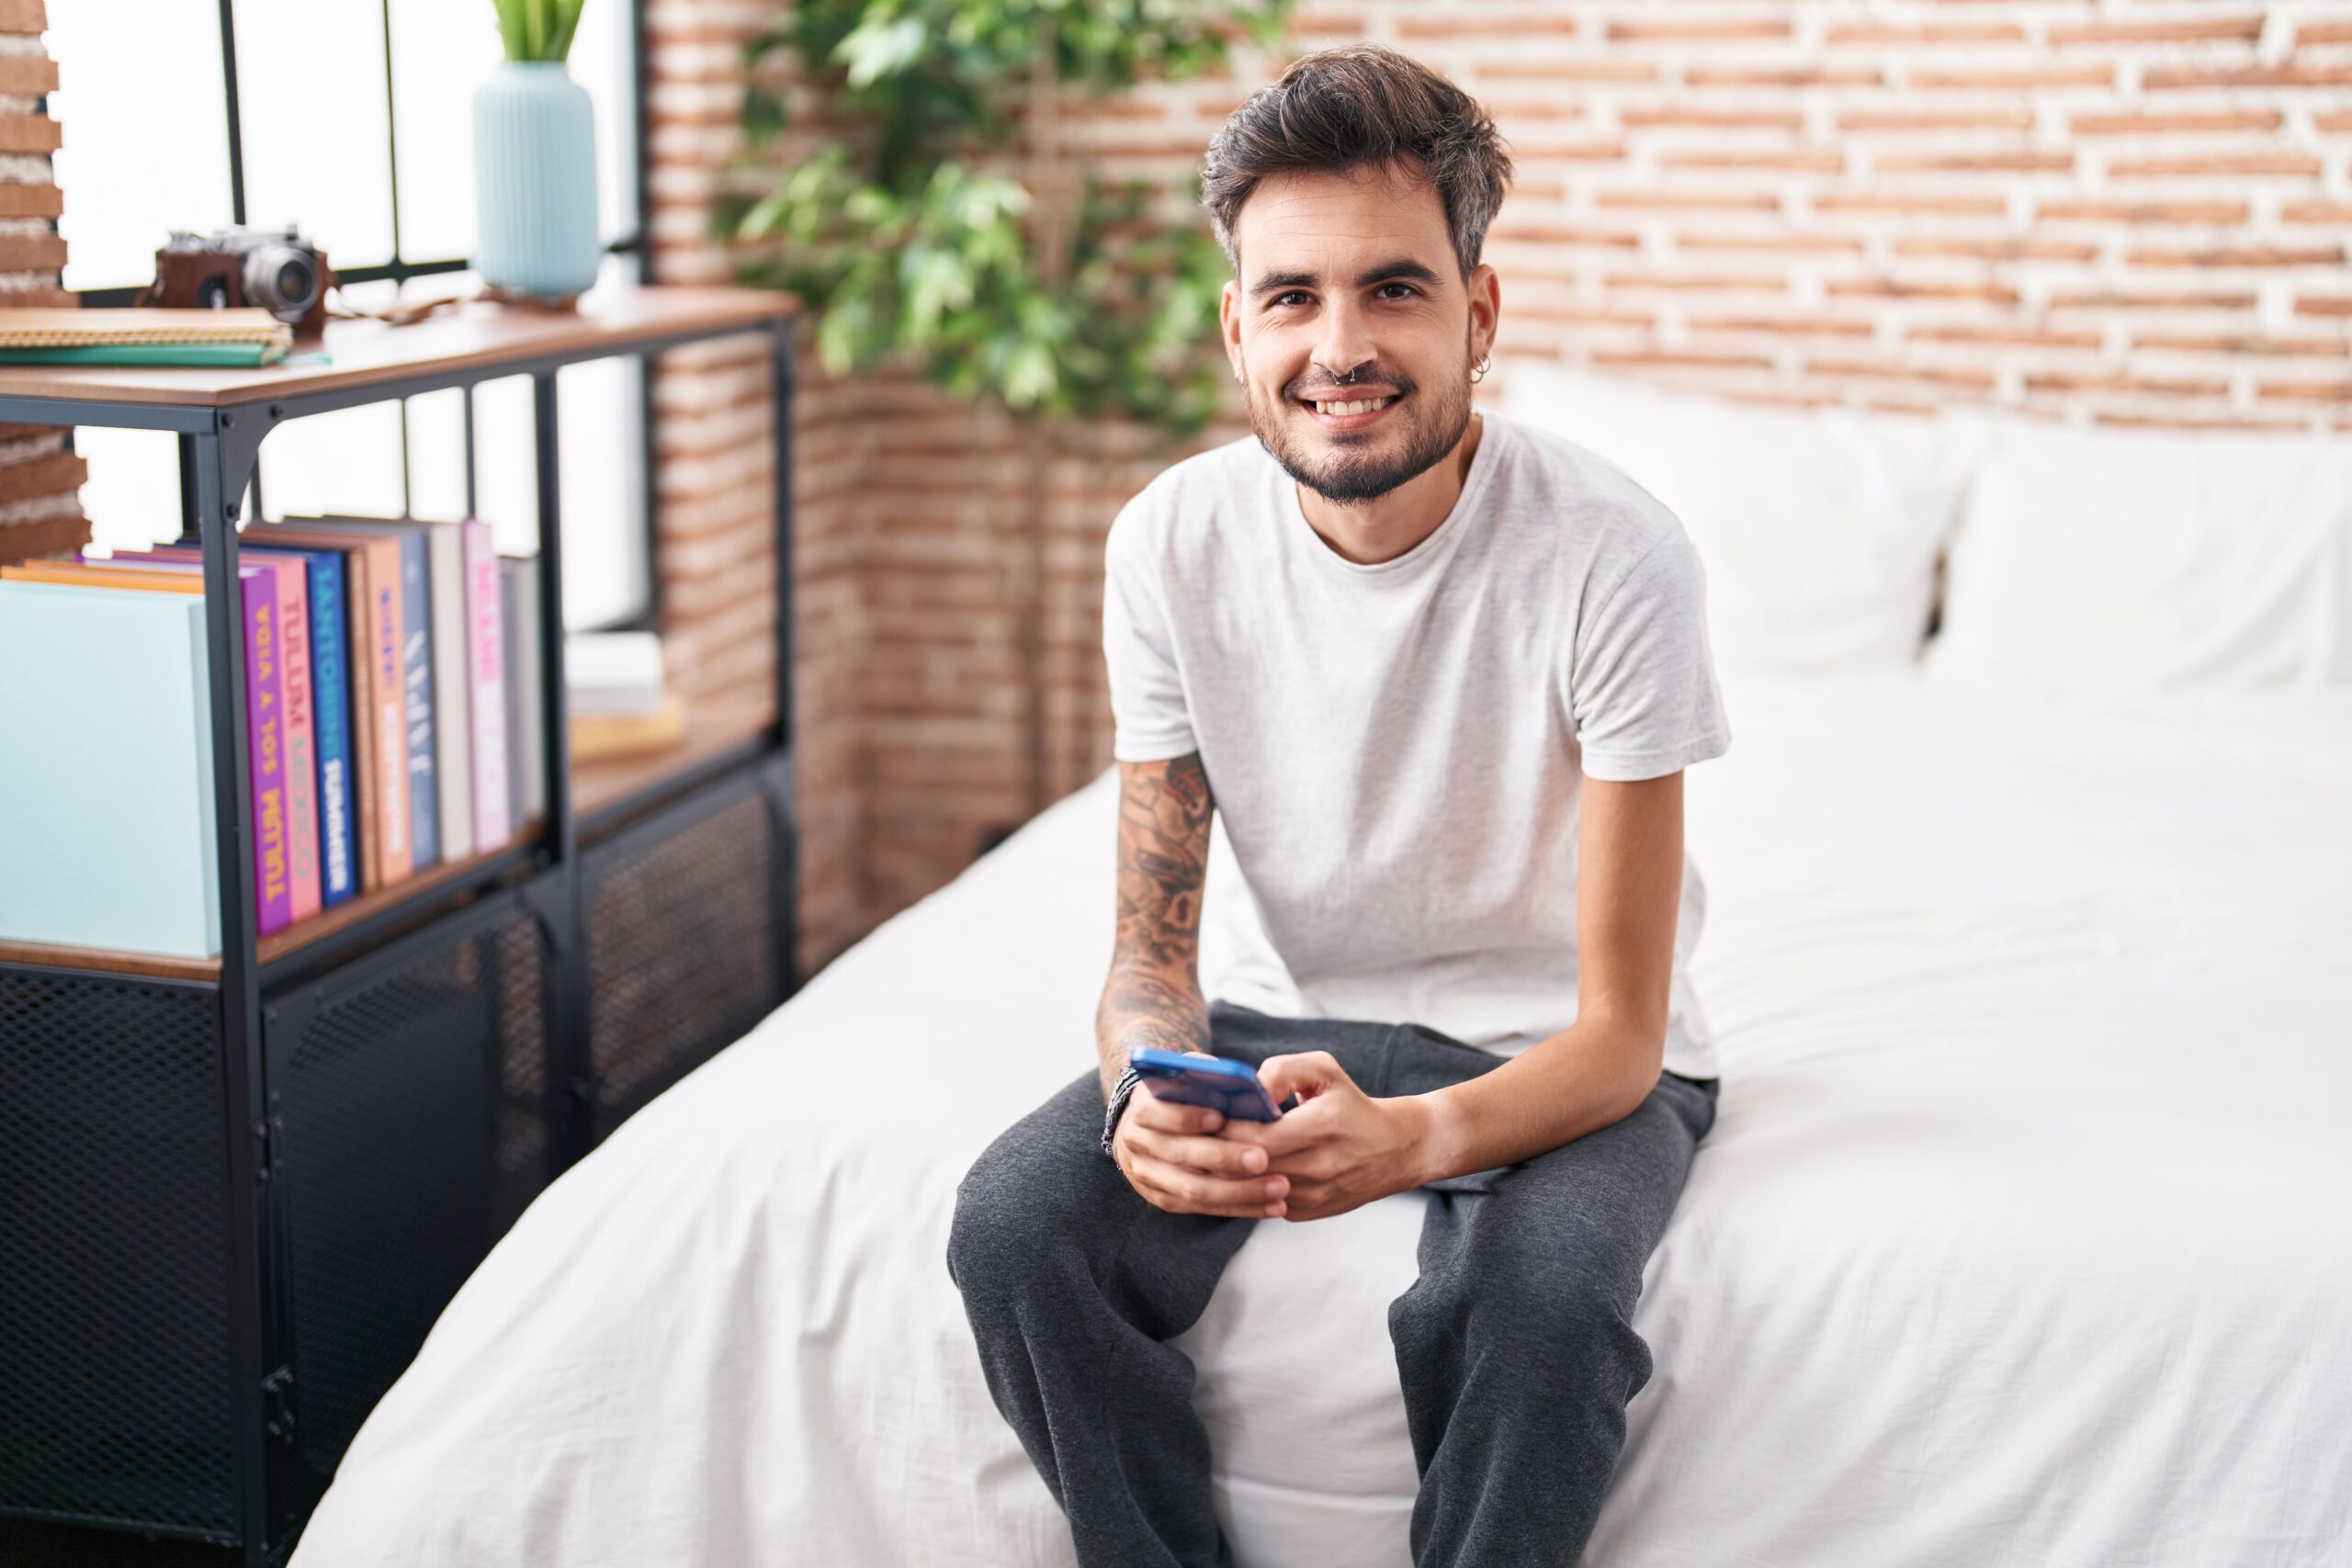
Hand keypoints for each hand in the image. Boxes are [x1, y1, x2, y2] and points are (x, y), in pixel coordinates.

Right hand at [1112, 1053, 1292, 1218]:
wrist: (1153, 1126)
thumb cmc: (1184, 1096)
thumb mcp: (1188, 1078)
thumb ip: (1207, 1077)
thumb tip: (1240, 1084)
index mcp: (1143, 1107)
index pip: (1155, 1113)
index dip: (1187, 1116)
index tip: (1220, 1118)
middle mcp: (1139, 1143)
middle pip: (1180, 1155)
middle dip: (1224, 1158)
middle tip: (1262, 1158)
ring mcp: (1149, 1176)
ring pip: (1195, 1190)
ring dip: (1240, 1191)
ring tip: (1280, 1187)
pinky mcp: (1167, 1199)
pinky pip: (1206, 1209)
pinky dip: (1243, 1207)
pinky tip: (1275, 1205)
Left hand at [1217, 1051, 1434, 1221]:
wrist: (1394, 1149)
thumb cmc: (1352, 1105)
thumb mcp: (1324, 1071)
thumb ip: (1282, 1071)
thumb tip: (1248, 1089)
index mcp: (1320, 1126)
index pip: (1252, 1135)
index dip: (1222, 1126)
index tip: (1203, 1114)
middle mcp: (1317, 1166)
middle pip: (1246, 1166)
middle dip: (1216, 1151)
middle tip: (1196, 1134)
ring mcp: (1312, 1195)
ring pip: (1249, 1189)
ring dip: (1225, 1172)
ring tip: (1208, 1151)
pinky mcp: (1307, 1212)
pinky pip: (1261, 1203)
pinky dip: (1244, 1188)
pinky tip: (1234, 1171)